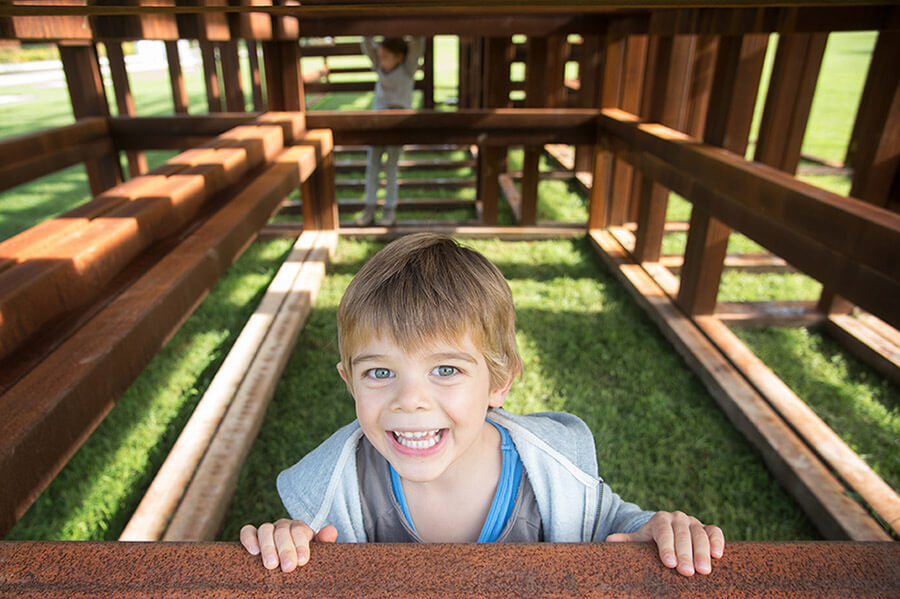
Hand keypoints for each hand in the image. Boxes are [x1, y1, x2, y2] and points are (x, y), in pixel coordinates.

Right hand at [240, 519, 337, 571]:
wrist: (290, 560)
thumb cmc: (303, 557)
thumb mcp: (316, 551)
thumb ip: (324, 542)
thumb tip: (331, 530)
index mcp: (300, 529)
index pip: (300, 531)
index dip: (301, 545)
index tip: (302, 561)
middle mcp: (283, 527)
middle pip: (283, 531)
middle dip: (286, 549)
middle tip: (288, 567)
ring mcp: (268, 530)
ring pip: (265, 529)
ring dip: (268, 547)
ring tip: (271, 565)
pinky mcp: (253, 536)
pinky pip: (247, 531)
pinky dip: (249, 538)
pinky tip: (253, 551)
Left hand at [606, 511, 723, 576]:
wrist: (667, 531)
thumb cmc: (652, 540)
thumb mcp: (640, 540)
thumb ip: (627, 540)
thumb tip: (609, 541)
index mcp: (659, 519)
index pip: (663, 532)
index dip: (666, 547)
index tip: (669, 563)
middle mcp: (677, 518)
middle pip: (682, 534)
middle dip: (685, 553)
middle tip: (687, 572)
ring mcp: (693, 522)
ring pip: (699, 534)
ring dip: (702, 552)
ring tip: (704, 570)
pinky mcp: (707, 528)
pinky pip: (714, 531)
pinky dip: (717, 541)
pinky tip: (718, 555)